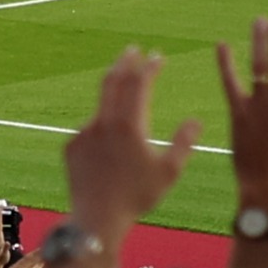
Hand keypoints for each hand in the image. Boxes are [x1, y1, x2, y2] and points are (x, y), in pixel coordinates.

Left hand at [54, 44, 197, 246]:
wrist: (97, 218)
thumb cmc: (138, 196)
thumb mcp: (169, 171)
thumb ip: (184, 142)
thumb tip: (196, 121)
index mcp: (129, 124)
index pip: (139, 83)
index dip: (150, 66)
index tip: (158, 56)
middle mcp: (103, 122)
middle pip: (113, 81)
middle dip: (125, 63)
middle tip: (132, 50)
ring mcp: (84, 133)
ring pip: (100, 106)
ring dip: (112, 94)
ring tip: (123, 92)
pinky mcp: (72, 146)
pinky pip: (89, 129)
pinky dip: (101, 126)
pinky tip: (108, 139)